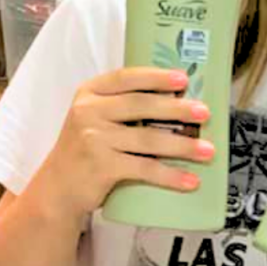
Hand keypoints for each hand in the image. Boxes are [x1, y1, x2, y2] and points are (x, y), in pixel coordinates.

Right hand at [36, 67, 213, 217]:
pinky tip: (190, 180)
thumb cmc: (86, 149)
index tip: (183, 79)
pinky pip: (144, 168)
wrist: (58, 188)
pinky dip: (171, 175)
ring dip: (183, 145)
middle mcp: (88, 111)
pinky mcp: (102, 167)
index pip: (126, 77)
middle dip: (178, 109)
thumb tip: (175, 99)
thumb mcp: (94, 117)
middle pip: (142, 105)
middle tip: (205, 113)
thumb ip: (120, 105)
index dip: (157, 77)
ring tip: (208, 150)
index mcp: (89, 93)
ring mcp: (94, 139)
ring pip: (148, 138)